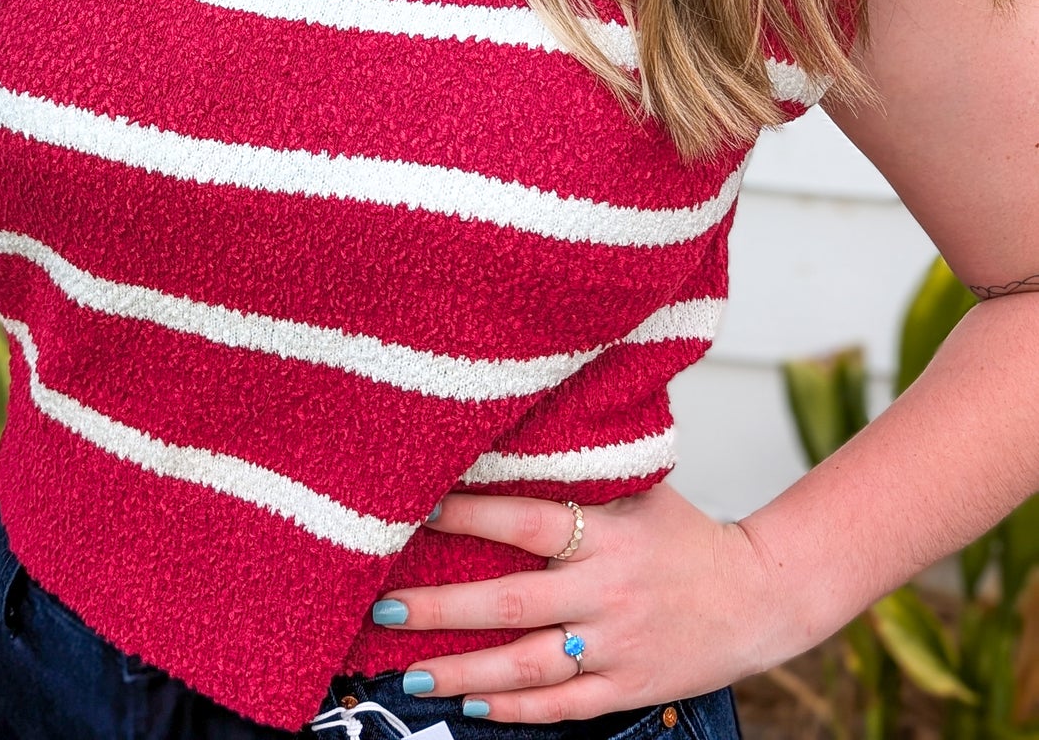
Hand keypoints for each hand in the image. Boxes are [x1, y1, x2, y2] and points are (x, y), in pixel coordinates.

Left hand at [371, 484, 781, 723]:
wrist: (759, 596)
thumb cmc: (686, 534)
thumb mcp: (641, 489)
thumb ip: (584, 471)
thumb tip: (515, 433)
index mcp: (607, 533)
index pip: (526, 520)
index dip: (470, 515)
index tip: (416, 512)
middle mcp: (607, 590)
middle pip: (512, 603)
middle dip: (443, 609)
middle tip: (385, 608)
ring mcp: (616, 645)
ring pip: (526, 666)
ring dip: (463, 671)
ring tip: (410, 674)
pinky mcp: (627, 688)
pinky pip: (562, 706)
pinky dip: (515, 711)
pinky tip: (472, 705)